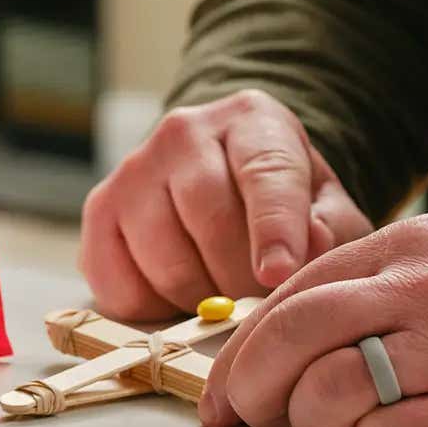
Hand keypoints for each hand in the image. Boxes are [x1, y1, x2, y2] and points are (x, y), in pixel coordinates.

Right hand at [81, 89, 371, 319]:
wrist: (218, 174)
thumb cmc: (278, 197)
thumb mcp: (323, 204)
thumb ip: (328, 228)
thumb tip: (306, 249)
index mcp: (251, 120)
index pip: (263, 173)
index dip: (272, 229)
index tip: (277, 276)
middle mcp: (183, 134)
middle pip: (208, 219)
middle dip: (239, 279)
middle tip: (257, 303)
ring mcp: (133, 169)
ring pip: (164, 260)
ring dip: (199, 298)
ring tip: (221, 295)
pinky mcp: (99, 210)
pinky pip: (118, 282)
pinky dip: (152, 307)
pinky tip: (177, 293)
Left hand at [201, 214, 427, 426]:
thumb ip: (376, 277)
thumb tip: (285, 325)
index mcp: (409, 246)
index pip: (291, 294)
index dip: (239, 348)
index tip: (220, 389)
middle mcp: (424, 293)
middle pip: (294, 336)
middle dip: (249, 385)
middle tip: (243, 419)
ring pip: (327, 392)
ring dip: (308, 425)